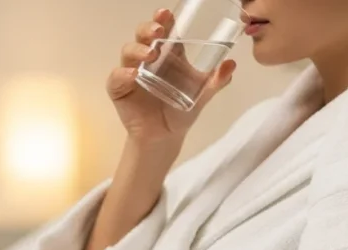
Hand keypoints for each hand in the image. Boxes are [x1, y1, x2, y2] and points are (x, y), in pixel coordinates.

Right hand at [109, 8, 237, 146]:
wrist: (165, 137)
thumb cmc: (181, 111)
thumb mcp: (202, 94)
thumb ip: (216, 81)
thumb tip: (231, 64)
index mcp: (167, 53)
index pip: (163, 29)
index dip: (163, 19)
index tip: (166, 14)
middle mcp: (147, 58)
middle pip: (142, 35)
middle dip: (148, 29)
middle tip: (159, 32)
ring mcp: (132, 72)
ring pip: (128, 51)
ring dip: (138, 50)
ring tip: (151, 54)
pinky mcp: (119, 89)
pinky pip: (116, 77)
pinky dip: (123, 74)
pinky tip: (133, 75)